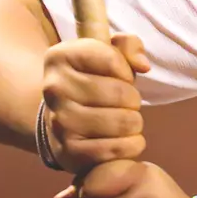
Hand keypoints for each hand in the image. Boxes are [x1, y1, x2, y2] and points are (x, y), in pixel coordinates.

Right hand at [40, 33, 150, 171]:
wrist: (62, 119)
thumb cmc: (94, 80)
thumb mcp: (108, 52)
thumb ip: (128, 45)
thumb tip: (143, 65)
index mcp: (60, 56)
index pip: (112, 59)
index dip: (126, 70)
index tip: (120, 77)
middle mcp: (53, 88)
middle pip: (121, 93)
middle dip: (133, 99)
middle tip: (125, 104)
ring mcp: (58, 122)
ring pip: (122, 122)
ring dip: (134, 123)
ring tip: (125, 121)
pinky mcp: (67, 152)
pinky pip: (114, 150)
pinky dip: (130, 146)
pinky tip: (125, 140)